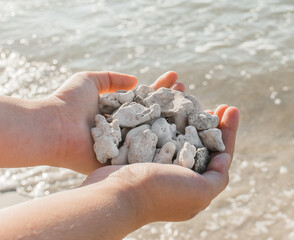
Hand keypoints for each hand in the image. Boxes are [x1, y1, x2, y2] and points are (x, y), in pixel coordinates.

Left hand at [49, 71, 183, 173]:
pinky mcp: (127, 160)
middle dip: (174, 102)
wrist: (54, 128)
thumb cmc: (68, 102)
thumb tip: (135, 79)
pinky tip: (190, 135)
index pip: (147, 98)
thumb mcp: (90, 80)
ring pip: (158, 132)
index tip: (177, 78)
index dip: (162, 88)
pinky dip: (170, 145)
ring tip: (196, 106)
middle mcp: (127, 128)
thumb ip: (112, 78)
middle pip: (157, 114)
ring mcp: (129, 144)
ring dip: (177, 120)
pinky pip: (152, 153)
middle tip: (190, 92)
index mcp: (120, 112)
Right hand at [81, 105, 238, 222]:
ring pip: (180, 135)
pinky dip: (166, 117)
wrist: (115, 193)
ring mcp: (160, 164)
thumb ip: (218, 177)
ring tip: (193, 99)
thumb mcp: (200, 192)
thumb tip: (224, 157)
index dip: (228, 132)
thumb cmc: (160, 192)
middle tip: (217, 106)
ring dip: (189, 116)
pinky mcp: (142, 154)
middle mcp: (179, 175)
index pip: (220, 155)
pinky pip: (159, 132)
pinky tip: (170, 104)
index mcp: (195, 186)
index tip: (231, 108)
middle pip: (201, 144)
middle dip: (211, 123)